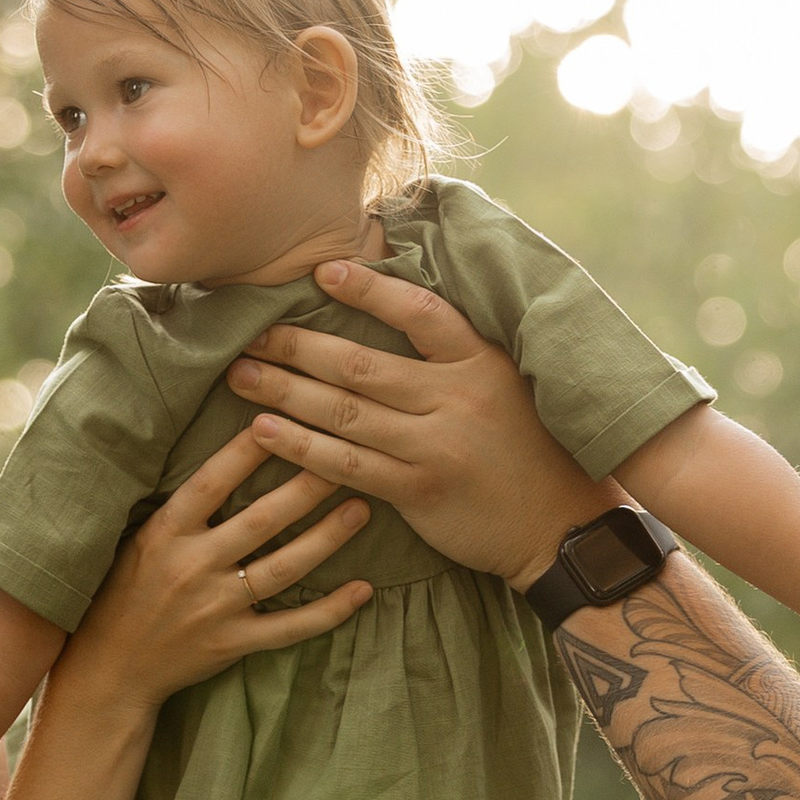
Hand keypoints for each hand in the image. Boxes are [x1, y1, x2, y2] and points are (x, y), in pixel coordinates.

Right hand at [62, 426, 373, 711]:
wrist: (110, 669)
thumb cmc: (122, 593)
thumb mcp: (137, 540)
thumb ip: (179, 508)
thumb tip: (227, 459)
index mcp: (165, 533)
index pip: (212, 482)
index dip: (247, 451)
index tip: (281, 419)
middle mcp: (192, 567)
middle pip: (261, 520)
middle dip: (307, 488)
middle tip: (345, 459)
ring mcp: (215, 608)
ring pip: (283, 568)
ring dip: (327, 538)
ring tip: (362, 509)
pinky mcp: (233, 643)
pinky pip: (290, 627)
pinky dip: (329, 611)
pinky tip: (363, 590)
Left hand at [228, 257, 602, 588]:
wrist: (560, 526)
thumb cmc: (529, 447)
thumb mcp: (506, 383)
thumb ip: (456, 353)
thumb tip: (394, 308)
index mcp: (480, 361)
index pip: (418, 312)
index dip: (368, 290)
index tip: (321, 272)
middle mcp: (457, 398)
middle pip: (360, 364)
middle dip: (297, 346)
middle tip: (250, 332)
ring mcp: (436, 447)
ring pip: (345, 412)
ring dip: (285, 392)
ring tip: (240, 374)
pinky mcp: (419, 491)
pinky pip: (348, 465)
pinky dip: (301, 448)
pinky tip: (264, 431)